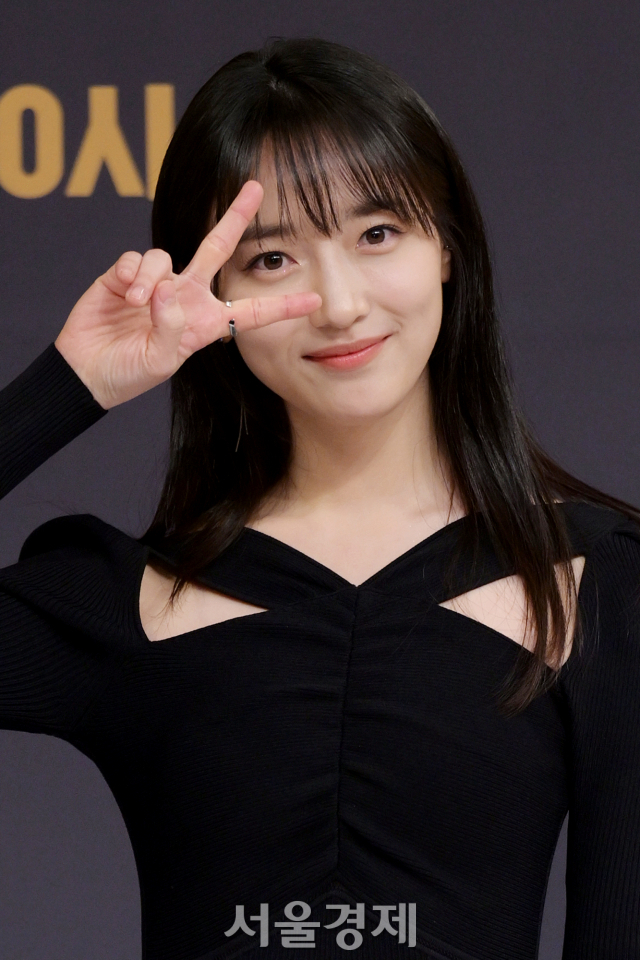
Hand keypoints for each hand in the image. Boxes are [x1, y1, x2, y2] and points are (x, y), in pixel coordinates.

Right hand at [54, 181, 321, 409]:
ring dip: (152, 278)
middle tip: (255, 188)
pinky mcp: (125, 275)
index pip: (251, 312)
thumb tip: (167, 288)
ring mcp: (156, 282)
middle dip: (235, 217)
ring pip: (165, 258)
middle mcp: (185, 295)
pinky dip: (131, 274)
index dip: (282, 306)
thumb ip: (171, 327)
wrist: (89, 371)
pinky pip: (136, 259)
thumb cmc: (130, 372)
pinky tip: (124, 294)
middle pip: (216, 247)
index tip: (315, 302)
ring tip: (136, 304)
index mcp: (205, 322)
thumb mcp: (160, 360)